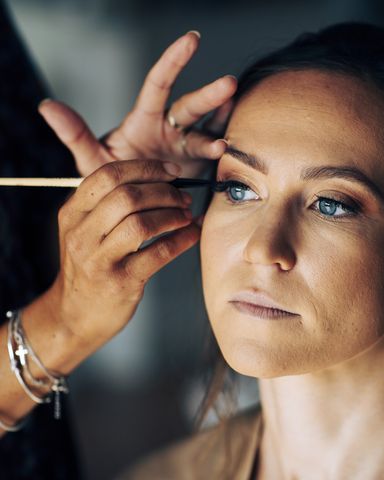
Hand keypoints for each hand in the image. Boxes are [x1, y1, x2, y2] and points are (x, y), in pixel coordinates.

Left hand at [38, 31, 236, 177]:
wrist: (131, 209)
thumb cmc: (112, 180)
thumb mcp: (92, 160)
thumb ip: (75, 134)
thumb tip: (47, 107)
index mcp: (145, 121)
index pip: (159, 84)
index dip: (174, 61)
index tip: (192, 40)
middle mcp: (169, 128)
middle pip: (190, 105)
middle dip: (210, 95)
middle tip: (228, 85)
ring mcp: (186, 145)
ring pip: (208, 127)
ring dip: (222, 121)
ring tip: (232, 128)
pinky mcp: (199, 164)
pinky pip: (216, 148)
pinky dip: (227, 142)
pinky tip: (236, 139)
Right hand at [49, 160, 198, 354]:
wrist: (74, 316)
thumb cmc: (89, 267)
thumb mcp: (85, 230)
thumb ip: (109, 204)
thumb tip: (163, 181)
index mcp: (72, 213)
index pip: (109, 175)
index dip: (147, 168)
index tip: (174, 172)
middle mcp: (81, 233)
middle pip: (128, 196)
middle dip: (165, 192)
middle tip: (184, 199)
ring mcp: (99, 259)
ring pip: (142, 223)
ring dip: (173, 215)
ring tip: (187, 216)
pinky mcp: (121, 281)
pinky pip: (160, 252)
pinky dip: (183, 239)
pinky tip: (193, 234)